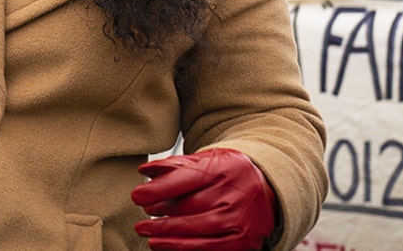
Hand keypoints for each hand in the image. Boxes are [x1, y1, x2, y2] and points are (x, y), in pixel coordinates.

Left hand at [132, 148, 277, 250]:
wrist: (266, 185)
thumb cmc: (227, 172)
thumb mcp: (204, 160)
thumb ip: (174, 165)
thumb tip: (145, 170)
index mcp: (223, 169)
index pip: (186, 179)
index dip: (159, 189)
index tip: (137, 196)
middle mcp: (234, 195)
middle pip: (191, 207)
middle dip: (162, 214)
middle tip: (142, 219)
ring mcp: (241, 219)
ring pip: (199, 231)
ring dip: (169, 235)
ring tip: (148, 234)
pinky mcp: (244, 240)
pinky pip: (211, 248)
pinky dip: (185, 249)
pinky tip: (166, 245)